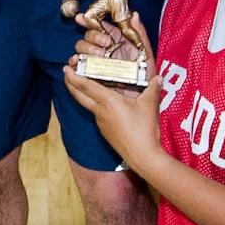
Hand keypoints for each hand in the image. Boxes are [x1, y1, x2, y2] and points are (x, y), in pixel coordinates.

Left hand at [64, 13, 163, 169]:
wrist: (142, 156)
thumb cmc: (144, 130)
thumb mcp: (149, 105)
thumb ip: (153, 89)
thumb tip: (158, 78)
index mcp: (108, 101)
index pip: (86, 86)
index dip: (74, 76)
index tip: (66, 68)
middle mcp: (100, 111)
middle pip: (79, 96)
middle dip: (70, 83)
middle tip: (66, 73)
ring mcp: (101, 122)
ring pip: (88, 105)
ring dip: (83, 94)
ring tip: (87, 84)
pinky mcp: (105, 131)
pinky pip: (97, 114)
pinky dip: (96, 105)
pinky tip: (105, 103)